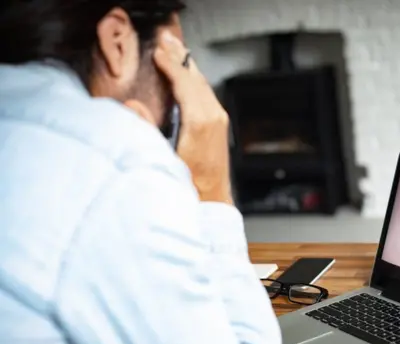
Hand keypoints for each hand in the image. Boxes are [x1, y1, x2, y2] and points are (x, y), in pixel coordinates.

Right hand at [154, 31, 232, 203]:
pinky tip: (186, 75)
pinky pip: (206, 93)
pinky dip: (194, 79)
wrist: (212, 200)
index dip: (170, 64)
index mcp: (199, 122)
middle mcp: (213, 117)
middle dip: (180, 58)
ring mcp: (219, 119)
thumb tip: (132, 105)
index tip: (158, 51)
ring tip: (174, 50)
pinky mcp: (220, 123)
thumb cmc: (188, 184)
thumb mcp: (162, 159)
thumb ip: (146, 130)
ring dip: (187, 66)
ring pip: (203, 84)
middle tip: (165, 40)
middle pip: (195, 78)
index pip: (184, 83)